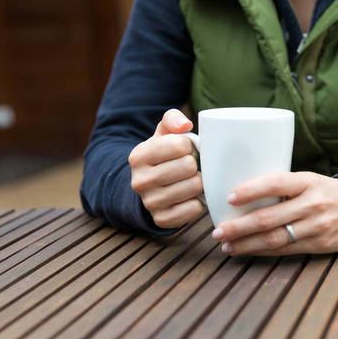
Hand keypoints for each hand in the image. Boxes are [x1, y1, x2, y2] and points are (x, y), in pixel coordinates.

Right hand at [128, 108, 203, 228]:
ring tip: (190, 179)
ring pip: (193, 187)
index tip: (184, 150)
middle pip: (188, 167)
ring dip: (198, 182)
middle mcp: (140, 181)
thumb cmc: (163, 154)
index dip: (188, 146)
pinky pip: (194, 208)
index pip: (178, 146)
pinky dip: (197, 202)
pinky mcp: (162, 219)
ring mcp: (150, 202)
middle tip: (189, 166)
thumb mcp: (164, 132)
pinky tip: (189, 196)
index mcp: (139, 156)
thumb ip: (173, 119)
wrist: (150, 185)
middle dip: (194, 164)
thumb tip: (185, 125)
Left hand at [211, 171, 337, 255]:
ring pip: (274, 239)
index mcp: (308, 182)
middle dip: (239, 227)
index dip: (251, 190)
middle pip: (269, 218)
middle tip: (217, 231)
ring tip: (226, 245)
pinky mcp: (319, 245)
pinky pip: (285, 250)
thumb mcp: (310, 180)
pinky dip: (262, 251)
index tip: (229, 197)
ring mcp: (316, 226)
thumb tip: (242, 192)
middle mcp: (312, 204)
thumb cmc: (328, 191)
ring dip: (246, 244)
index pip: (276, 183)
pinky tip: (246, 250)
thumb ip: (283, 186)